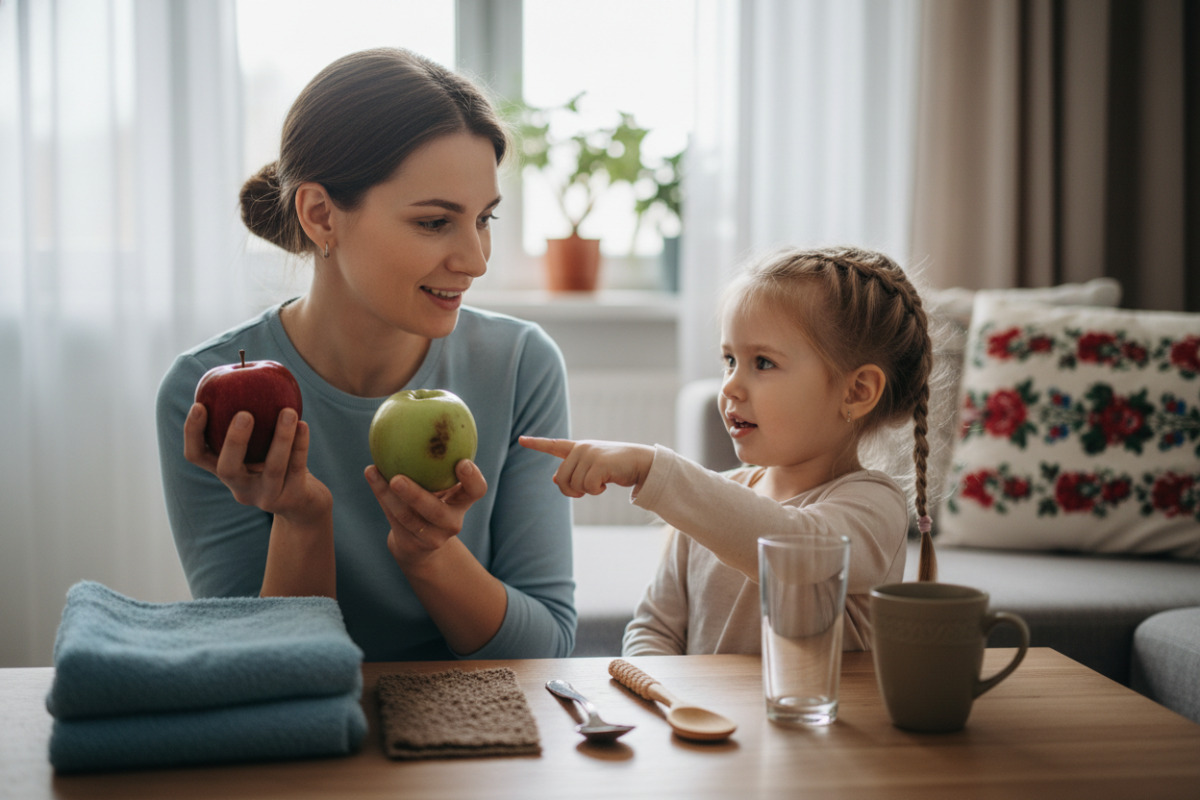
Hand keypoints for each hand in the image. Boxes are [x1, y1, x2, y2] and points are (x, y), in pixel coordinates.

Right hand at [183, 402, 330, 525]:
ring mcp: (266, 497)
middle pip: (227, 468)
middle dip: (235, 441)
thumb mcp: (258, 446)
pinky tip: (303, 424)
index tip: (200, 405)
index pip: (196, 455)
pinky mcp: (291, 499)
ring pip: (272, 469)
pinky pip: (296, 468)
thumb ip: (247, 421)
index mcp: (225, 471)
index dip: (193, 433)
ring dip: (281, 437)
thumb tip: (241, 371)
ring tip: (288, 411)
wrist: (304, 502)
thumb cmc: (276, 462)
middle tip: (245, 414)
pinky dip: (300, 445)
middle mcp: (240, 487)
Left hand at [364, 459, 487, 570]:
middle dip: (418, 497)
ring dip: (388, 496)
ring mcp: (434, 537)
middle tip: (398, 478)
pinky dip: (380, 495)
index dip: (472, 479)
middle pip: (438, 513)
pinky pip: (394, 518)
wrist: (419, 538)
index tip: (461, 462)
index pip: (477, 490)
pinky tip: (371, 473)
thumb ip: (437, 453)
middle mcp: (453, 521)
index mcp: (464, 500)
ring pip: (409, 518)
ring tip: (376, 473)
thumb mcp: (439, 476)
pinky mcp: (414, 544)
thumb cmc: (431, 492)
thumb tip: (421, 401)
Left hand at [518, 436, 653, 497]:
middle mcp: (581, 449)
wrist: (639, 462)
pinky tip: (606, 485)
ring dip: (587, 491)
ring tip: (601, 483)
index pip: (553, 445)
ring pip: (574, 484)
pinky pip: (587, 486)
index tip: (521, 439)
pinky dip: (596, 491)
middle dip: (571, 491)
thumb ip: (573, 472)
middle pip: (561, 479)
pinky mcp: (599, 462)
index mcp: (578, 448)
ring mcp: (589, 454)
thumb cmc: (615, 467)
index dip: (536, 443)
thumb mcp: (592, 469)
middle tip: (585, 491)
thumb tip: (554, 480)